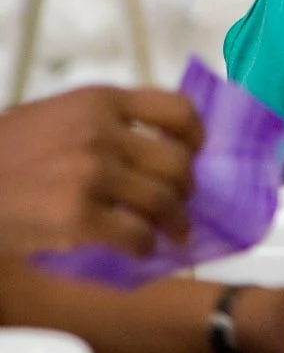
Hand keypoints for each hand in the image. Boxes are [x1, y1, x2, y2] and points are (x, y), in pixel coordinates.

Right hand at [0, 87, 201, 258]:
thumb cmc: (3, 156)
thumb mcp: (53, 117)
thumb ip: (101, 122)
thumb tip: (160, 148)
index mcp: (98, 101)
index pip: (177, 108)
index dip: (196, 136)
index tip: (195, 155)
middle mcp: (100, 131)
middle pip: (177, 163)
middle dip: (186, 190)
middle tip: (181, 207)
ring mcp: (89, 172)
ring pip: (163, 202)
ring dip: (173, 224)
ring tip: (171, 235)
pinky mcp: (76, 215)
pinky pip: (135, 235)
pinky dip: (144, 248)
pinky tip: (139, 251)